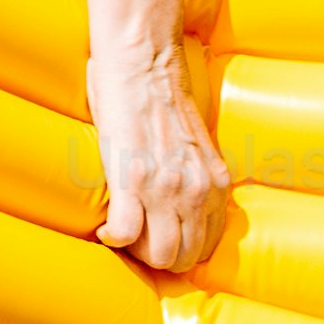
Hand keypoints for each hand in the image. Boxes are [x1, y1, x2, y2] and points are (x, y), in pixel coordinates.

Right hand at [87, 50, 229, 275]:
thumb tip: (183, 204)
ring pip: (160, 256)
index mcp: (217, 184)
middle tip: (139, 241)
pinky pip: (126, 234)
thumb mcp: (198, 147)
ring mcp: (167, 188)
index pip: (207, 247)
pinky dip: (113, 238)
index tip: (160, 240)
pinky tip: (106, 227)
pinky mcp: (133, 180)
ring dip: (137, 252)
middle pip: (185, 259)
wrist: (144, 64)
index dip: (181, 251)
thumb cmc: (164, 99)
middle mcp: (198, 191)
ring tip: (123, 233)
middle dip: (159, 258)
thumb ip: (198, 178)